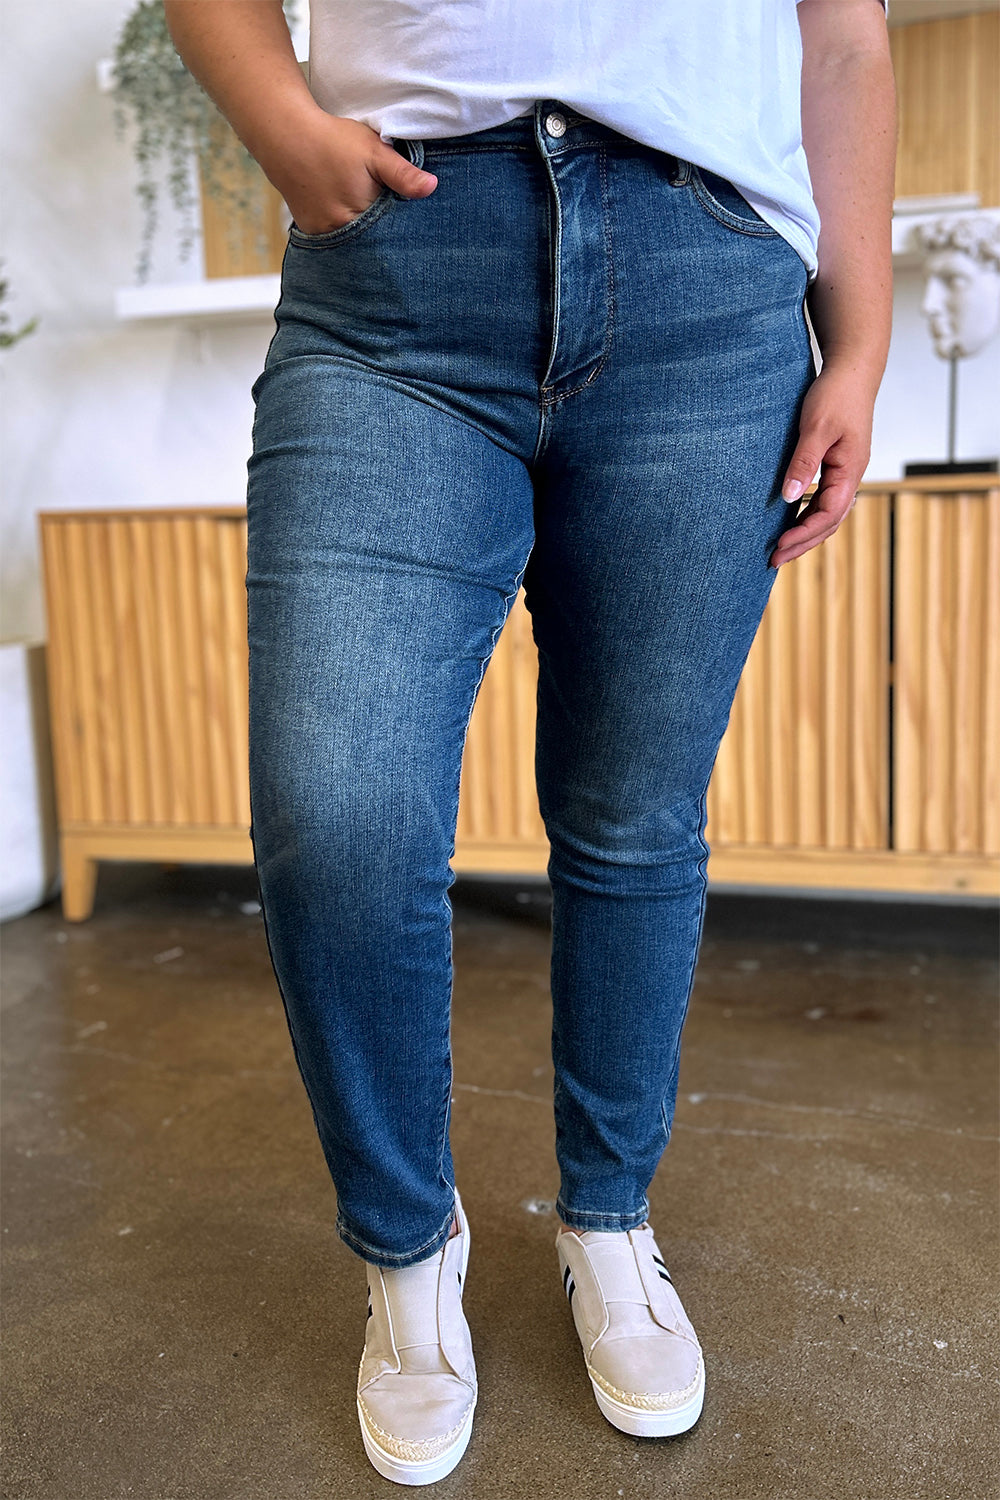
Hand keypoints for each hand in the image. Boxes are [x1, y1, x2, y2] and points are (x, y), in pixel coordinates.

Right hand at [258, 111, 437, 235]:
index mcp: (360, 217)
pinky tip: (352, 219)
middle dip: (385, 237)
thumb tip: (432, 188)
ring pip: (354, 243)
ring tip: (370, 218)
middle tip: (394, 222)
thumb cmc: (333, 141)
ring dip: (365, 236)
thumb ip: (403, 173)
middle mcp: (339, 233)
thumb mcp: (374, 151)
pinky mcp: (310, 231)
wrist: (285, 136)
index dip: (403, 230)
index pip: (391, 235)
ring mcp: (322, 235)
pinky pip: (336, 239)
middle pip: (372, 243)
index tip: (415, 225)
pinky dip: (347, 233)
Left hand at [770, 363, 877, 567]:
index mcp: (850, 470)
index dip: (803, 533)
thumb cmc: (835, 395)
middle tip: (773, 561)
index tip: (778, 545)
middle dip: (802, 543)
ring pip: (827, 514)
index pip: (828, 514)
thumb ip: (804, 463)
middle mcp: (851, 476)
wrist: (853, 371)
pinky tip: (790, 523)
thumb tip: (789, 498)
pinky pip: (824, 501)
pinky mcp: (837, 466)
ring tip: (780, 550)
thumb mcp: (816, 428)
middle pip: (829, 522)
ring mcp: (845, 473)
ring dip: (805, 534)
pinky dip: (808, 516)